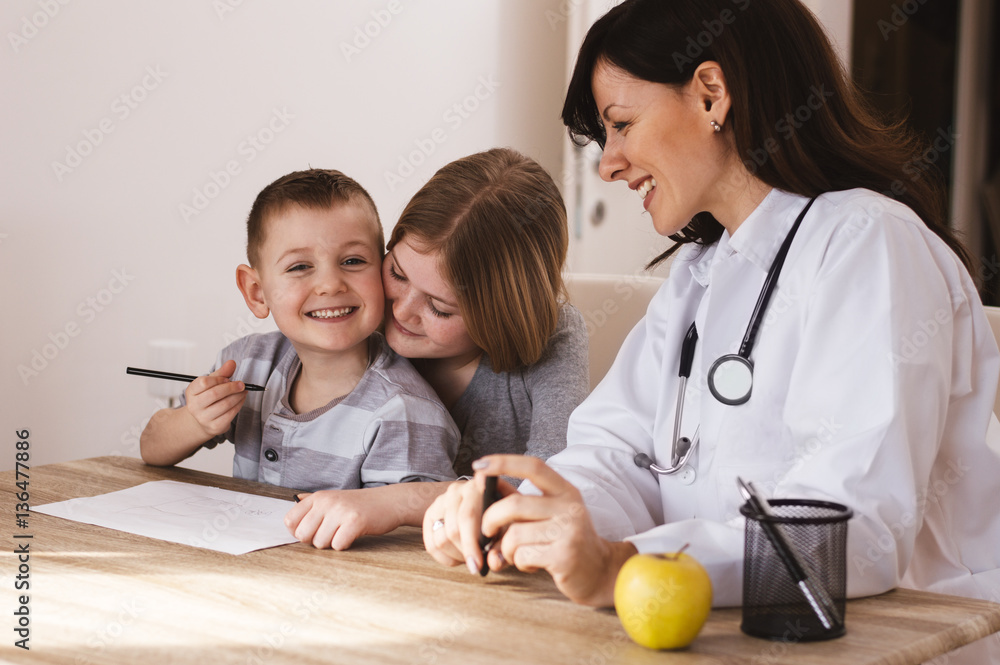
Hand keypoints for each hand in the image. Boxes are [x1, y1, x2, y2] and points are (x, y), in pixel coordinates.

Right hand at [183, 359, 246, 438]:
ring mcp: (203, 418)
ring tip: (243, 391)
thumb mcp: (212, 383)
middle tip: (242, 384)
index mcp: (191, 392)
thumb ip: (222, 373)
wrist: (203, 420)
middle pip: (215, 393)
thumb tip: (232, 363)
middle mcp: (194, 406)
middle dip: (231, 387)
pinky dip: (239, 405)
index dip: (219, 379)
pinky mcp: (214, 427)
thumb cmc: (209, 398)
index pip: (204, 383)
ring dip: (238, 396)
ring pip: (225, 404)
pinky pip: (230, 414)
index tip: (228, 379)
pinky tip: (241, 400)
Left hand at [284, 488, 400, 549]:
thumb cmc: (360, 504)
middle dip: (316, 540)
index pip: (290, 521)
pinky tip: (352, 535)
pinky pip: (338, 545)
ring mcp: (341, 511)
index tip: (313, 531)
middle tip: (331, 534)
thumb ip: (312, 502)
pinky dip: (345, 545)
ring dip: (332, 543)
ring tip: (344, 532)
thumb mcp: (334, 497)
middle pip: (303, 535)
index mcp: (318, 497)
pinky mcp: (355, 522)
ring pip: (320, 543)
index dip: (299, 532)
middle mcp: (326, 502)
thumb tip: (294, 503)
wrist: (389, 502)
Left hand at [422, 454, 636, 606]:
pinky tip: (532, 564)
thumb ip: (522, 502)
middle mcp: (568, 507)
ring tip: (517, 554)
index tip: (480, 465)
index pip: (533, 466)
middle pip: (513, 505)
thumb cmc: (566, 541)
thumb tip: (486, 483)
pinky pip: (522, 556)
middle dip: (490, 520)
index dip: (504, 462)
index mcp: (565, 491)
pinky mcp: (563, 556)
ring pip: (514, 534)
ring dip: (506, 549)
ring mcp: (568, 531)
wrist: (600, 572)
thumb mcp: (551, 514)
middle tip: (486, 532)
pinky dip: (518, 563)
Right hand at [422, 475, 516, 570]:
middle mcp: (456, 491)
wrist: (493, 503)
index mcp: (477, 487)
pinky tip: (458, 557)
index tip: (478, 566)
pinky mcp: (431, 515)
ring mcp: (441, 501)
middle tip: (477, 563)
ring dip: (456, 555)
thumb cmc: (503, 517)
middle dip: (465, 552)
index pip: (467, 517)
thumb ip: (504, 545)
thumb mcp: (510, 526)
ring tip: (470, 556)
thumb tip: (492, 562)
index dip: (471, 544)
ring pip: (441, 539)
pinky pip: (431, 544)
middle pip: (452, 531)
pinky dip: (444, 558)